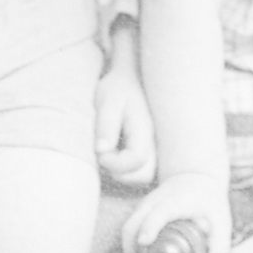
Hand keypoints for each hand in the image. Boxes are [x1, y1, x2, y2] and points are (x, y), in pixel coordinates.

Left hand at [94, 46, 155, 186]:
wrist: (129, 78)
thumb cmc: (117, 88)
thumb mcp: (108, 101)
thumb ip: (106, 126)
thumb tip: (101, 151)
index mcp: (144, 129)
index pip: (137, 159)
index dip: (116, 163)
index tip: (99, 152)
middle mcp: (153, 142)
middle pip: (146, 174)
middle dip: (122, 174)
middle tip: (105, 157)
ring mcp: (152, 147)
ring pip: (144, 174)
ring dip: (123, 172)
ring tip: (108, 155)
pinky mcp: (146, 150)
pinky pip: (140, 169)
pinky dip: (126, 169)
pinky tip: (114, 155)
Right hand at [122, 170, 232, 252]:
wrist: (195, 178)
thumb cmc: (209, 203)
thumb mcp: (222, 222)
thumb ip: (220, 247)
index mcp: (179, 200)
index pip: (161, 211)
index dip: (151, 225)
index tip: (145, 242)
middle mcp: (157, 199)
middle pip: (135, 221)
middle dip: (132, 247)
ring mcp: (146, 203)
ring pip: (129, 226)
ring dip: (129, 249)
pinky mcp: (141, 209)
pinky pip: (130, 227)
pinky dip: (130, 244)